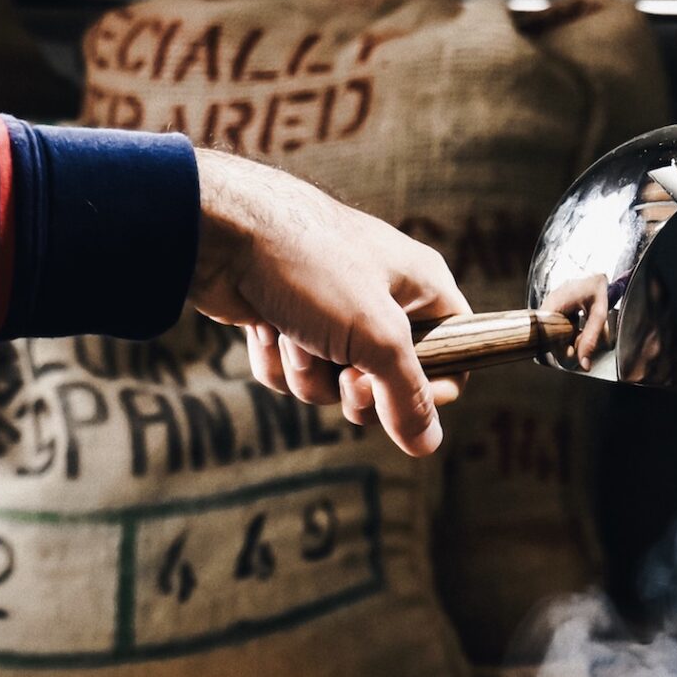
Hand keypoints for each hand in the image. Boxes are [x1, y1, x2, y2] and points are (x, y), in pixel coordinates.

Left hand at [189, 151, 469, 457]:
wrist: (220, 232)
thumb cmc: (310, 266)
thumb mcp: (376, 336)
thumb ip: (408, 396)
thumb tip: (428, 444)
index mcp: (421, 287)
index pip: (455, 354)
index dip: (431, 390)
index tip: (397, 396)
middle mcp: (382, 299)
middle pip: (389, 384)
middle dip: (356, 389)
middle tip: (344, 375)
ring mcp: (332, 312)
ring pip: (334, 385)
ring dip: (309, 374)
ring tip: (293, 335)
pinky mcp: (289, 322)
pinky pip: (296, 372)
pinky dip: (277, 361)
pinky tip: (264, 327)